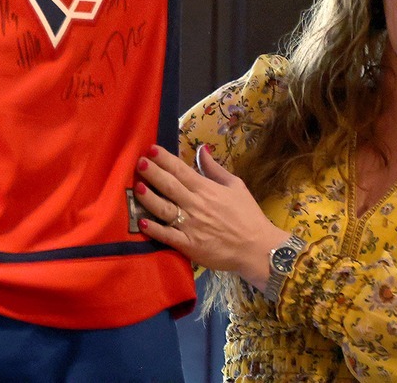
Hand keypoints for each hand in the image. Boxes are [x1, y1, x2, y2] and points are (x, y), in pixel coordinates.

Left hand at [135, 143, 290, 290]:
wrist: (258, 248)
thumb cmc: (247, 215)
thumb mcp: (236, 186)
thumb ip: (215, 169)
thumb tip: (201, 150)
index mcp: (207, 189)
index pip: (182, 171)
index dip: (165, 159)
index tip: (151, 149)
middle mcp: (196, 205)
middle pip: (170, 186)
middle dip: (153, 173)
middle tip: (138, 162)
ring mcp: (191, 226)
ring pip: (165, 209)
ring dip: (150, 198)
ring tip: (138, 187)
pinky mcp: (190, 246)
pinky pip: (168, 236)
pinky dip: (155, 230)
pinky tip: (141, 222)